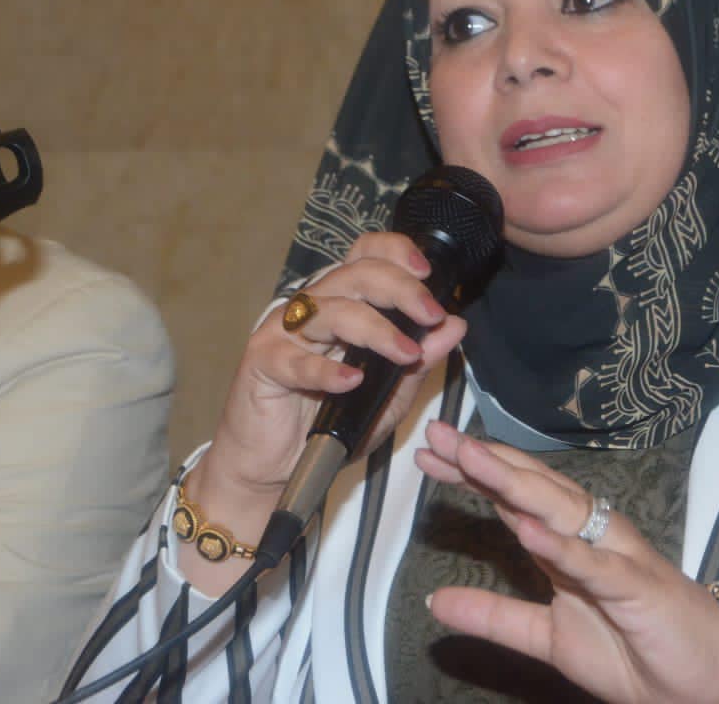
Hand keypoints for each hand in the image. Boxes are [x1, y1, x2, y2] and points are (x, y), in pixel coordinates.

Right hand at [185, 232, 466, 593]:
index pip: (366, 256)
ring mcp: (284, 331)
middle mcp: (314, 308)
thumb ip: (420, 361)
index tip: (427, 272)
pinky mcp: (263, 361)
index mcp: (344, 303)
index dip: (395, 252)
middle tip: (430, 314)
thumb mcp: (389, 395)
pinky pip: (296, 359)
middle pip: (356, 274)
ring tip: (405, 355)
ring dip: (376, 330)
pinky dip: (327, 369)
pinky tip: (351, 381)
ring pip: (332, 310)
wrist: (277, 465)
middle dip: (400, 289)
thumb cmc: (329, 423)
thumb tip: (455, 326)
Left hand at [415, 420, 718, 703]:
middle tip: (439, 434)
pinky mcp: (637, 588)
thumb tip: (434, 602)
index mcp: (569, 546)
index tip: (428, 453)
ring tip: (472, 458)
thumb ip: (495, 617)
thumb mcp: (548, 639)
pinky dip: (562, 546)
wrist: (705, 684)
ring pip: (561, 510)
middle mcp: (593, 537)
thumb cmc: (636, 651)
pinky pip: (595, 564)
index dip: (472, 474)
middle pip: (532, 489)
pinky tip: (528, 530)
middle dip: (485, 460)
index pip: (514, 498)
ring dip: (514, 483)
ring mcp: (616, 557)